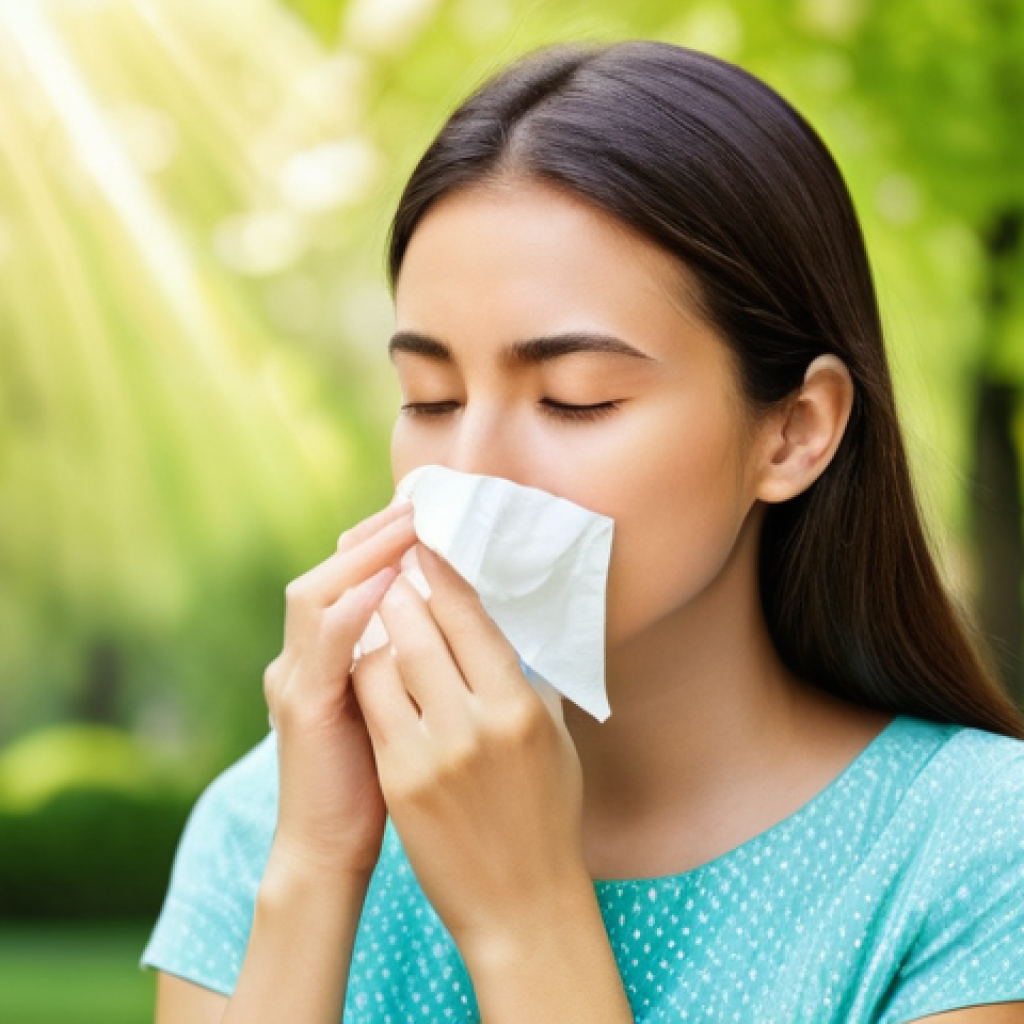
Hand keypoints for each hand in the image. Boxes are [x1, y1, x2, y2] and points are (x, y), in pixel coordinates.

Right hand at [263, 500, 415, 877]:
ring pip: (317, 593)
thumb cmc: (377, 781)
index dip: (382, 544)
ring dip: (362, 555)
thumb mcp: (396, 707)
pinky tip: (383, 583)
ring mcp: (296, 679)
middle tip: (415, 504)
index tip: (426, 515)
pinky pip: (323, 643)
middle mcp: (303, 657)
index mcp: (328, 655)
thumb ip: (410, 664)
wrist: (330, 852)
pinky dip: (350, 607)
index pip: (350, 580)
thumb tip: (461, 624)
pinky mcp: (301, 708)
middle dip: (372, 536)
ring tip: (405, 527)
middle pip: (328, 572)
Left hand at [350, 544, 588, 954]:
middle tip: (392, 567)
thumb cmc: (545, 811)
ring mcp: (431, 753)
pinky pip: (370, 706)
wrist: (522, 902)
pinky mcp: (398, 780)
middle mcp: (476, 723)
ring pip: (383, 661)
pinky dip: (367, 675)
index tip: (426, 540)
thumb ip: (524, 677)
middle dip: (400, 588)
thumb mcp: (551, 736)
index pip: (470, 616)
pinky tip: (370, 663)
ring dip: (376, 630)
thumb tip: (492, 623)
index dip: (442, 571)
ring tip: (378, 612)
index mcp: (520, 706)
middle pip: (419, 628)